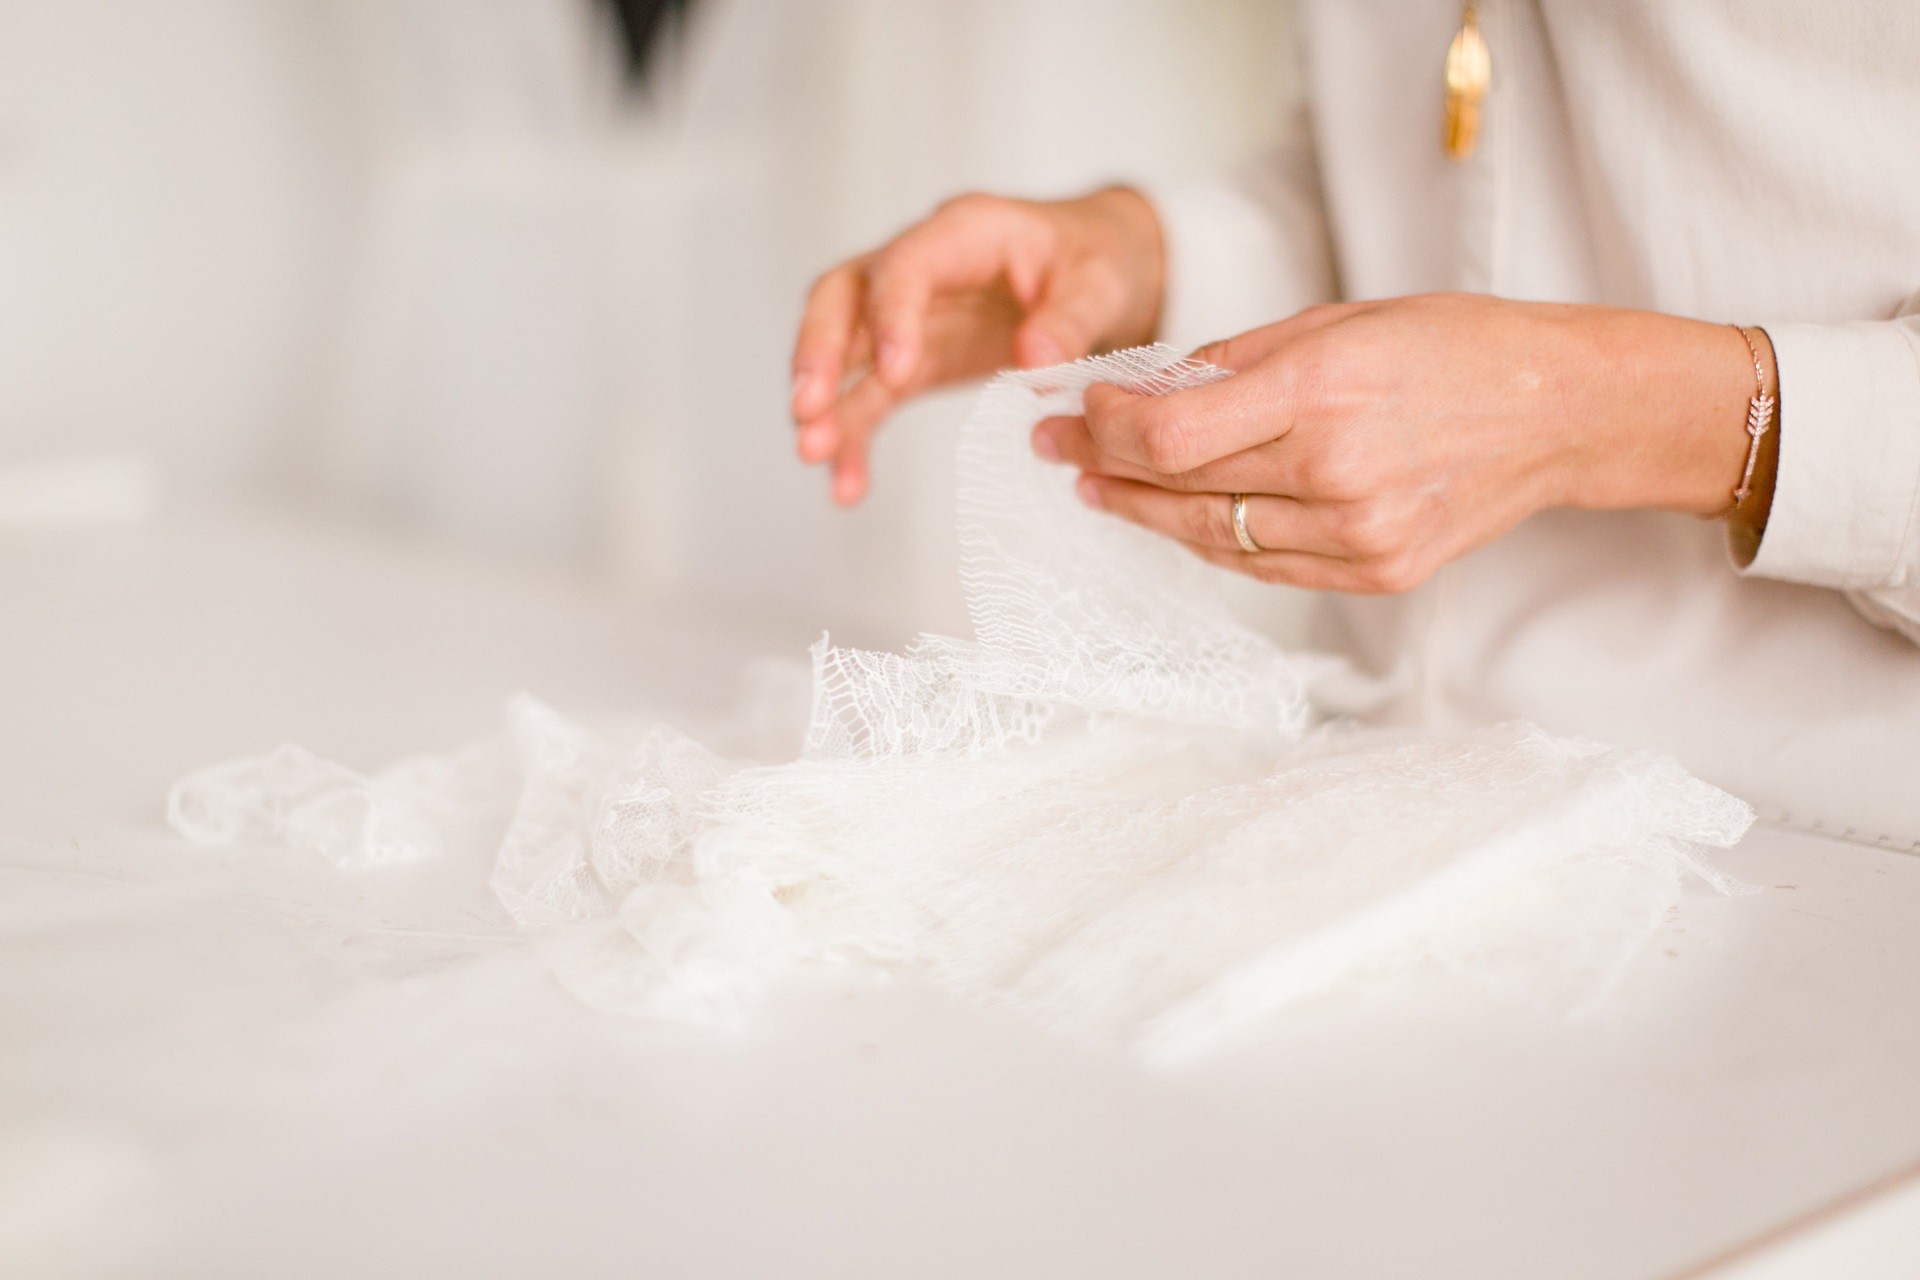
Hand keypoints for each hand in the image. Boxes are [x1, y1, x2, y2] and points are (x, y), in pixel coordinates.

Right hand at [790, 188, 1163, 504]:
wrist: (1100, 271)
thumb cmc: (1097, 261)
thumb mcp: (1101, 284)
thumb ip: (1070, 321)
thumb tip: (1037, 363)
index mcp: (966, 233)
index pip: (905, 265)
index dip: (892, 315)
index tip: (895, 371)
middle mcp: (921, 268)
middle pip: (843, 298)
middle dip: (820, 353)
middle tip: (808, 408)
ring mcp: (908, 316)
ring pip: (844, 352)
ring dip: (826, 404)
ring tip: (814, 455)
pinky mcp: (911, 360)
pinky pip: (869, 397)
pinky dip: (855, 438)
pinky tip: (847, 483)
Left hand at [1033, 294, 1772, 591]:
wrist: (1557, 412)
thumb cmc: (1450, 347)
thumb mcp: (1336, 320)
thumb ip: (1234, 360)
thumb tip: (1144, 389)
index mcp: (1320, 392)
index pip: (1167, 434)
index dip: (1103, 426)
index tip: (1074, 407)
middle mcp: (1334, 472)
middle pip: (1177, 487)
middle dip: (1104, 462)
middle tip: (1058, 447)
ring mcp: (1356, 535)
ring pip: (1209, 536)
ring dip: (1144, 511)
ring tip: (1100, 487)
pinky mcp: (1374, 573)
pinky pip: (1260, 565)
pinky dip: (1209, 540)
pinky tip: (1172, 517)